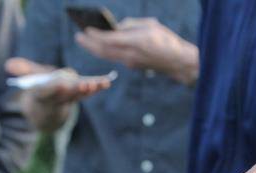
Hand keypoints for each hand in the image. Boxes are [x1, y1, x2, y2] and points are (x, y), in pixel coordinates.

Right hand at [4, 57, 110, 104]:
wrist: (45, 109)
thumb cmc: (37, 87)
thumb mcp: (27, 78)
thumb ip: (21, 70)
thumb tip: (8, 65)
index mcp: (41, 94)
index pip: (46, 91)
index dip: (53, 88)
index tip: (60, 84)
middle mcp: (56, 97)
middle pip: (65, 94)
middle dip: (75, 90)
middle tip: (85, 86)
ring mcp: (68, 98)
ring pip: (79, 95)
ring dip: (89, 90)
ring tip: (98, 84)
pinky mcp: (78, 95)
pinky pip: (88, 92)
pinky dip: (98, 87)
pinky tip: (108, 81)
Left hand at [75, 18, 198, 84]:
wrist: (177, 62)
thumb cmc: (166, 39)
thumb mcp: (150, 25)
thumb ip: (131, 25)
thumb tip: (116, 28)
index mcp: (135, 41)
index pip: (109, 39)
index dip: (95, 35)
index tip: (85, 29)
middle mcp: (130, 54)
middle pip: (104, 50)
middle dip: (89, 44)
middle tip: (78, 36)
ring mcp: (130, 62)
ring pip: (107, 56)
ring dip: (94, 48)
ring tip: (85, 41)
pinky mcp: (132, 66)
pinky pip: (114, 57)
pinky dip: (105, 51)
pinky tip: (100, 45)